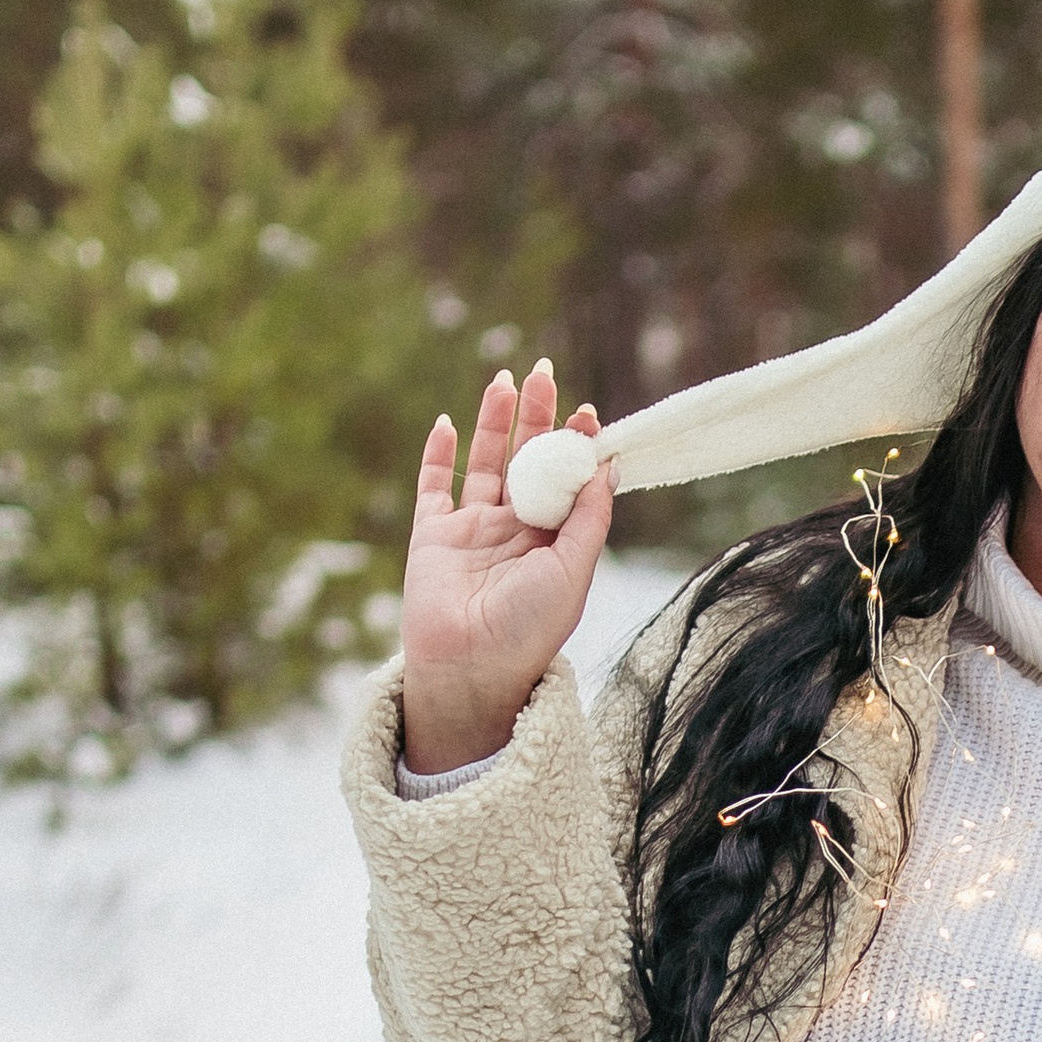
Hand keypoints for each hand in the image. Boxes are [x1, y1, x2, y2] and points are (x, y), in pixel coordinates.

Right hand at [399, 361, 612, 772]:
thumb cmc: (529, 630)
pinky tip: (449, 421)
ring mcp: (472, 531)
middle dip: (536, 417)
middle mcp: (514, 533)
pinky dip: (439, 453)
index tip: (589, 414)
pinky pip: (434, 486)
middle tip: (544, 372)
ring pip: (484, 463)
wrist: (470, 668)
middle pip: (527, 461)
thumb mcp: (574, 572)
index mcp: (553, 543)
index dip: (577, 446)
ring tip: (505, 380)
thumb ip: (589, 518)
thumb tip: (608, 465)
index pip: (568, 482)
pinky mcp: (433, 535)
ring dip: (493, 421)